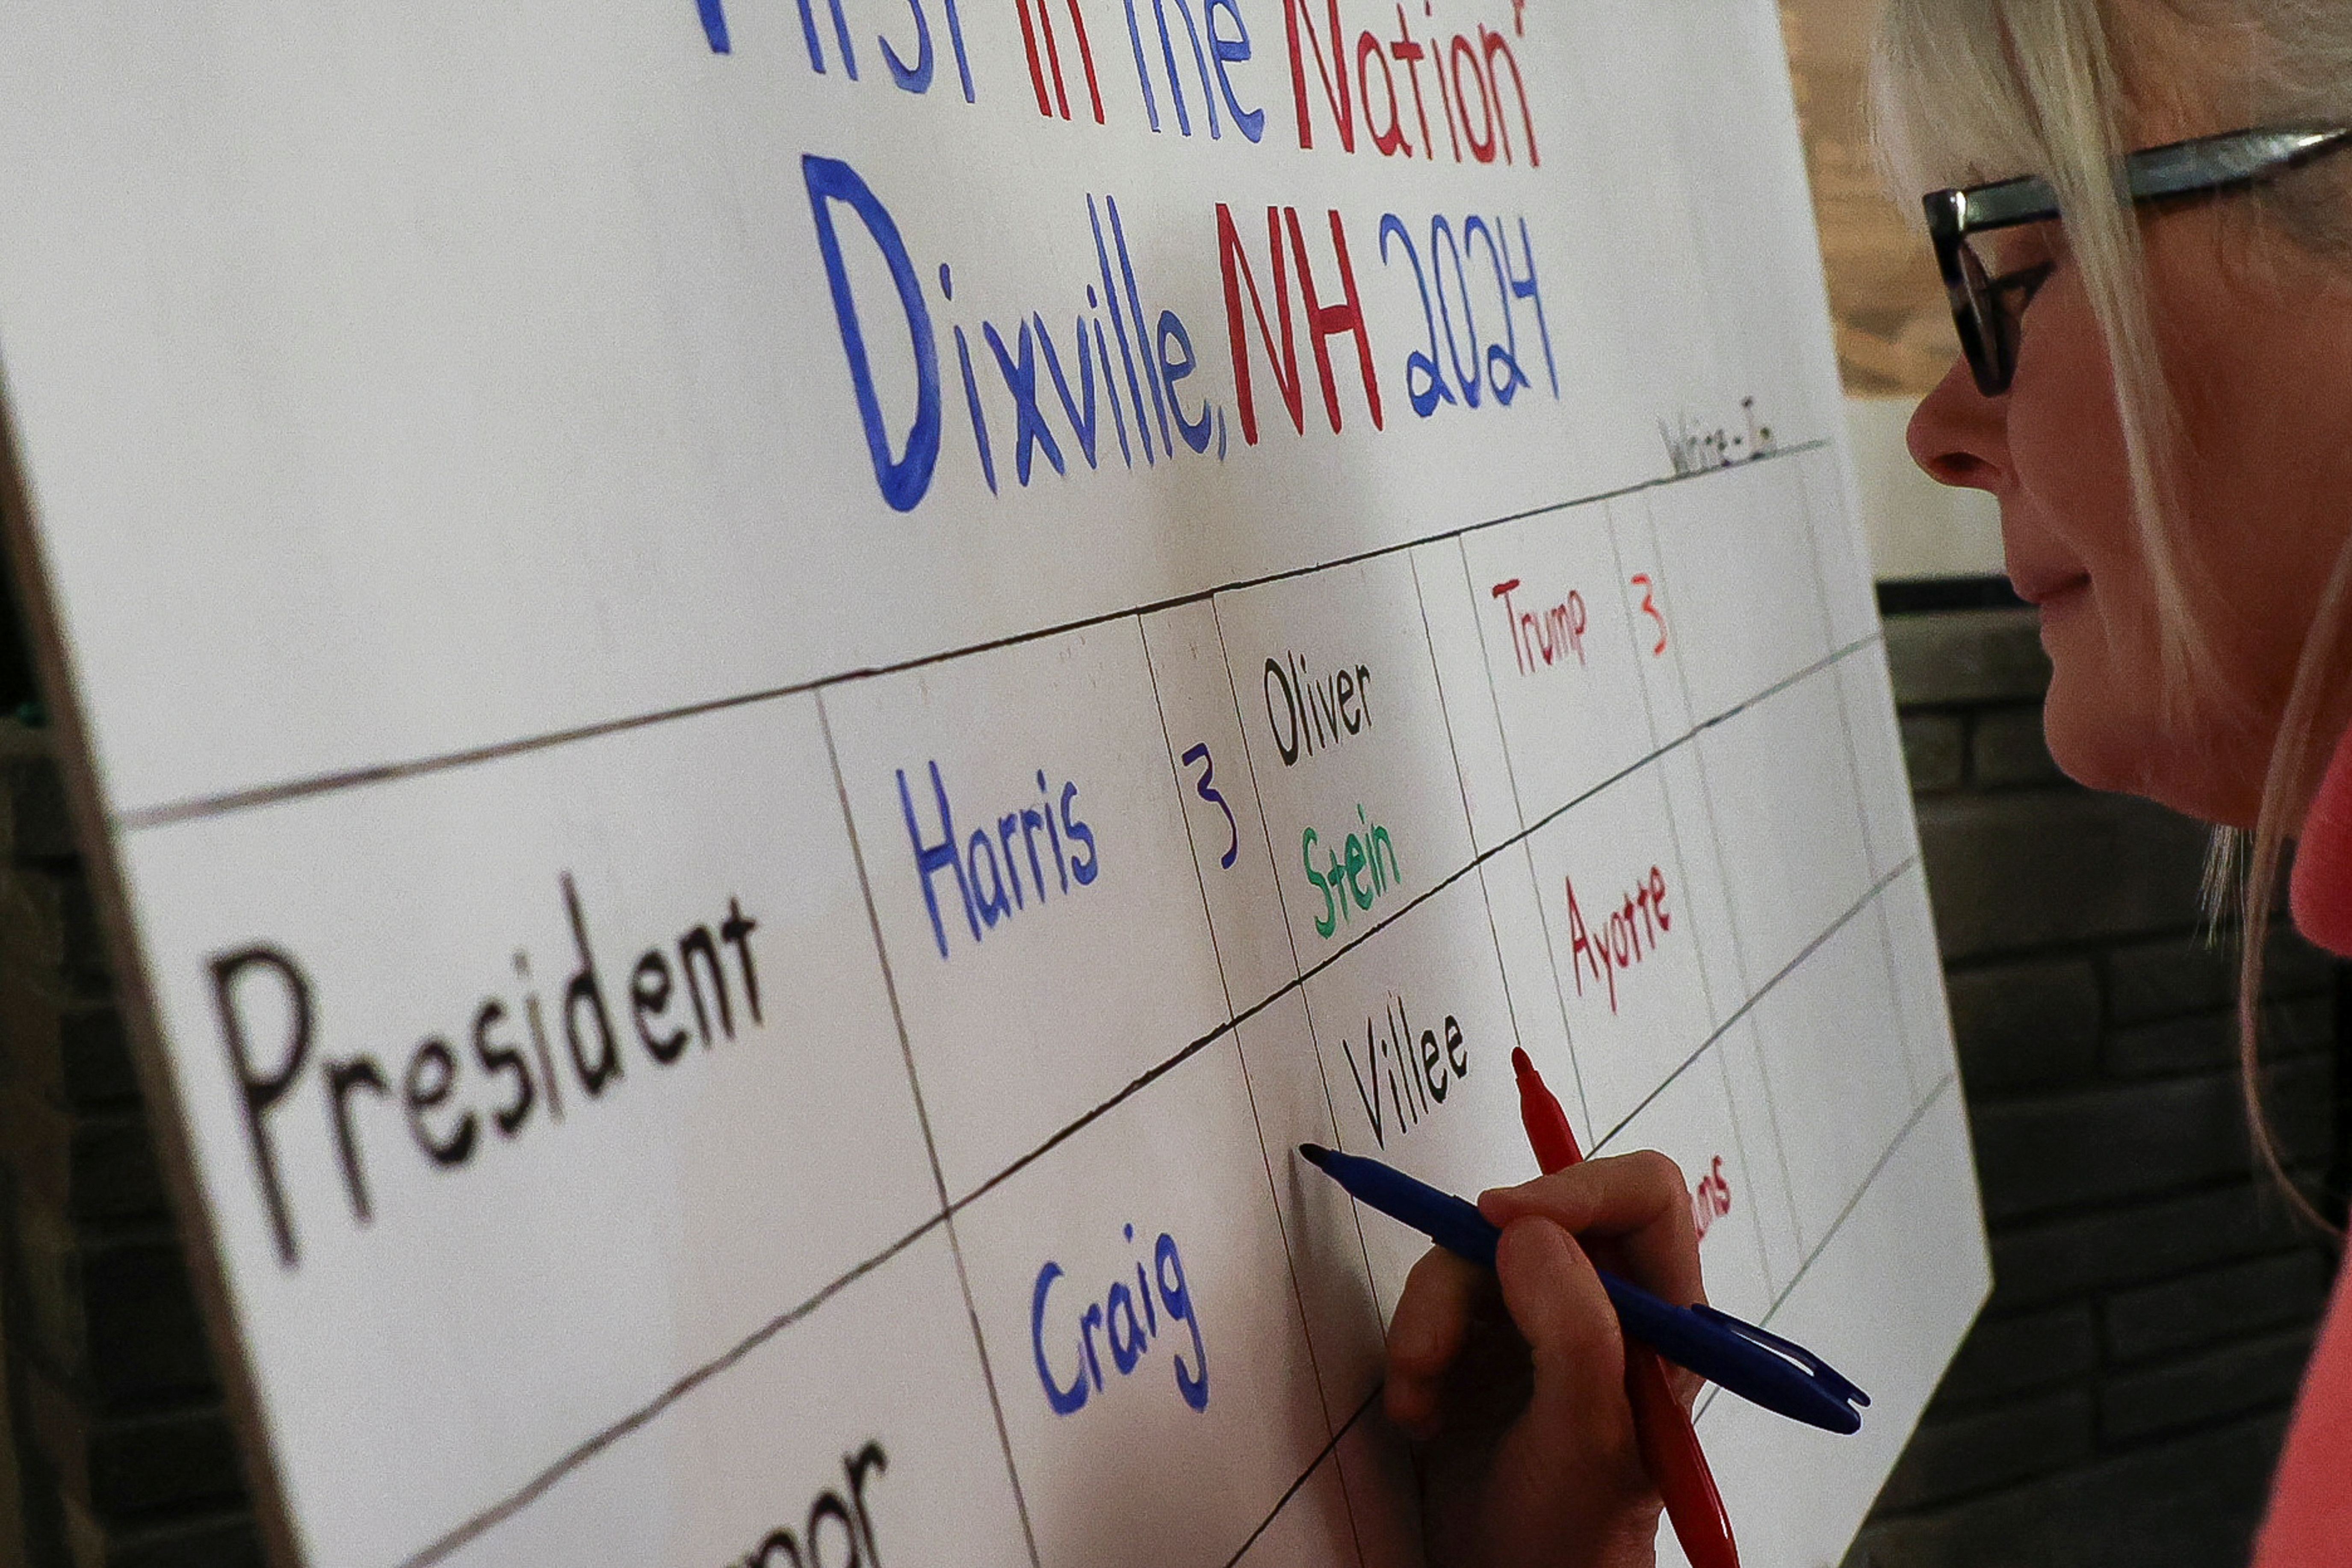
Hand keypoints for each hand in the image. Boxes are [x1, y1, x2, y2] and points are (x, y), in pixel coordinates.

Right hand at [1383, 1151, 1704, 1567]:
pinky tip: (1421, 1415)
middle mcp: (1606, 1301)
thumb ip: (1574, 1331)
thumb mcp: (1586, 1436)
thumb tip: (1528, 1229)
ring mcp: (1539, 1316)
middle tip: (1431, 1343)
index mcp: (1666, 1314)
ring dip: (1427, 1324)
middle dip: (1469, 1273)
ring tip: (1420, 1401)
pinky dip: (1413, 1352)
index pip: (1645, 1196)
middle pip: (1535, 1217)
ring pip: (1469, 1254)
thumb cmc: (1571, 1529)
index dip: (1579, 1188)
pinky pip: (1433, 1298)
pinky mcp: (1480, 1338)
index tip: (1503, 1217)